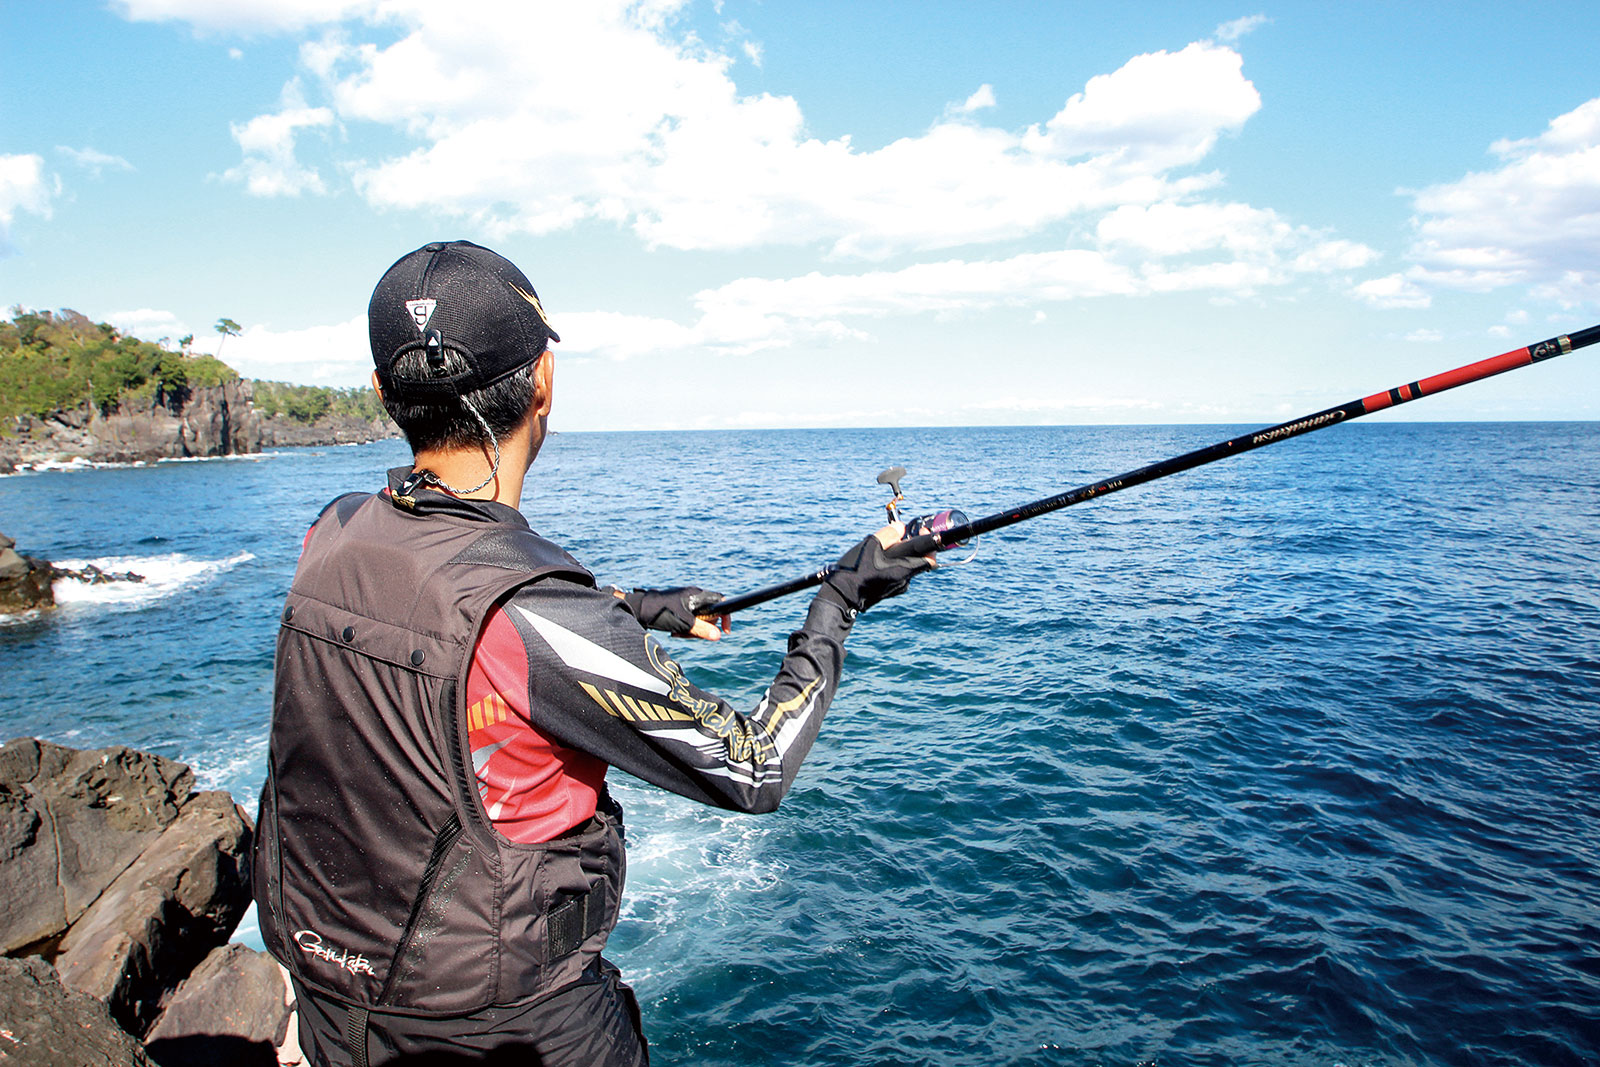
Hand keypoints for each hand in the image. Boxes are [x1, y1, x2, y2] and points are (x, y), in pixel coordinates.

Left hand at [619, 586, 730, 639]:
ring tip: (679, 634)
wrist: (638, 609)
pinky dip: (684, 628)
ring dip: (692, 630)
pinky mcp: (678, 609)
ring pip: (698, 620)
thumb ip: (701, 629)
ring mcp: (685, 602)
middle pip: (709, 614)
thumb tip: (718, 636)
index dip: (725, 616)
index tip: (725, 631)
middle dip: (703, 627)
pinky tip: (674, 632)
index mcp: (696, 595)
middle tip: (692, 635)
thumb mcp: (683, 623)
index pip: (719, 601)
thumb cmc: (660, 612)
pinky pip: (688, 620)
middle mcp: (692, 596)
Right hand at [817, 522, 934, 613]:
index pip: (929, 560)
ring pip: (903, 568)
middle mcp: (903, 582)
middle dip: (908, 548)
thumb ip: (888, 535)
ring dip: (897, 557)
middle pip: (915, 562)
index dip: (929, 545)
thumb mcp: (870, 546)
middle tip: (896, 538)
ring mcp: (895, 589)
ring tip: (880, 550)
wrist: (840, 597)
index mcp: (903, 571)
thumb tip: (901, 527)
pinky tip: (874, 562)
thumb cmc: (855, 572)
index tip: (920, 533)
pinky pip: (894, 575)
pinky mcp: (886, 592)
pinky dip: (890, 566)